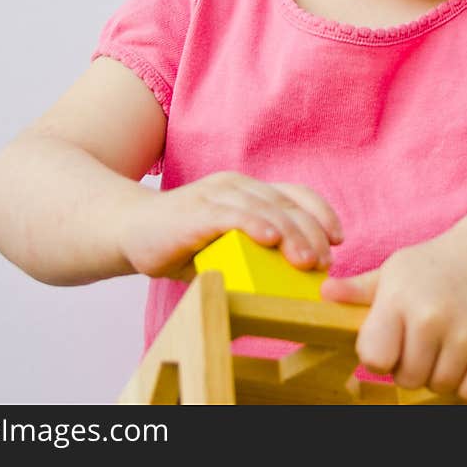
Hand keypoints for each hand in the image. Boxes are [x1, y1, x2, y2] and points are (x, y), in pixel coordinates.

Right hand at [119, 170, 343, 281]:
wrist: (129, 229)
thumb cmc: (180, 241)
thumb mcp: (225, 246)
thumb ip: (254, 254)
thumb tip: (294, 280)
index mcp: (248, 191)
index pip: (294, 194)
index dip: (320, 212)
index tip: (337, 239)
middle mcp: (236, 186)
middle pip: (285, 202)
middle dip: (311, 231)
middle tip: (324, 261)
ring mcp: (216, 195)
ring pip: (264, 207)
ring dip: (290, 233)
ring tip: (307, 259)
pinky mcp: (196, 211)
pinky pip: (231, 214)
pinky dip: (253, 224)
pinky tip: (269, 239)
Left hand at [319, 221, 466, 400]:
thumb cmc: (436, 264)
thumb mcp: (395, 269)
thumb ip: (359, 289)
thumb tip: (324, 294)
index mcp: (399, 298)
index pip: (373, 357)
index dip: (378, 354)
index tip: (389, 339)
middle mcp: (431, 317)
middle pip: (407, 378)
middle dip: (409, 365)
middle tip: (421, 338)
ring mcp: (466, 335)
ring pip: (439, 386)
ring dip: (438, 372)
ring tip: (443, 341)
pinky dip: (466, 379)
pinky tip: (465, 350)